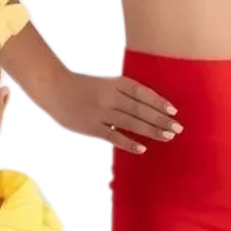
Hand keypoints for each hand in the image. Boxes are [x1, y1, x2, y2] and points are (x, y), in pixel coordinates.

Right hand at [42, 65, 178, 153]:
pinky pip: (114, 137)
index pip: (142, 93)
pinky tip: (143, 148)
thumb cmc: (80, 86)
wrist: (53, 89)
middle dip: (161, 120)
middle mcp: (110, 96)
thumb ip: (122, 94)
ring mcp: (101, 113)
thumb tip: (146, 110)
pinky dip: (129, 143)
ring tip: (168, 137)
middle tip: (177, 129)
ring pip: (131, 122)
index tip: (174, 111)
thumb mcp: (104, 84)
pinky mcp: (92, 127)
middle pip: (140, 109)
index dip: (159, 102)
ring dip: (151, 130)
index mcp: (115, 83)